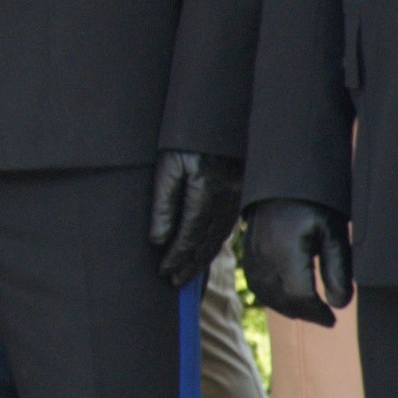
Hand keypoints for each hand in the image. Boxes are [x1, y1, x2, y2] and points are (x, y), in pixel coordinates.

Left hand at [149, 150, 243, 289]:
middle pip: (206, 240)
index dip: (176, 255)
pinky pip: (225, 226)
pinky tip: (201, 253)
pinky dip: (212, 243)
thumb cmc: (184, 139)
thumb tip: (157, 240)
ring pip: (218, 236)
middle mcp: (226, 196)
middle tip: (174, 280)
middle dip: (189, 264)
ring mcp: (236, 196)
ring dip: (201, 258)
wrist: (216, 117)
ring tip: (185, 273)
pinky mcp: (240, 194)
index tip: (164, 270)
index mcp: (206, 188)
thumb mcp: (167, 165)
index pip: (189, 233)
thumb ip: (162, 203)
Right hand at [240, 197, 351, 325]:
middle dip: (305, 314)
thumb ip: (338, 270)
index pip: (300, 296)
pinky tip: (286, 299)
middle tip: (324, 317)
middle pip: (282, 300)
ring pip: (266, 295)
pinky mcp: (247, 252)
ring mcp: (252, 254)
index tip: (333, 319)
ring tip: (308, 311)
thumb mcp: (333, 234)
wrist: (282, 180)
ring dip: (287, 309)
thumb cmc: (314, 204)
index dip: (318, 314)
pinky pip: (255, 284)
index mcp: (287, 251)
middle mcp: (265, 256)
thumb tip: (338, 304)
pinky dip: (271, 298)